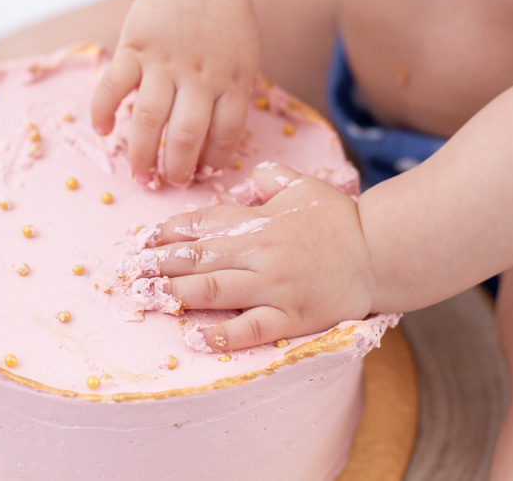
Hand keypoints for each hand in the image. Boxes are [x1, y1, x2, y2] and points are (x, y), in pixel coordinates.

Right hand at [90, 0, 259, 185]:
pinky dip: (103, 112)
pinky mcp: (134, 47)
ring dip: (140, 153)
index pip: (226, 133)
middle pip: (186, 134)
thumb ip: (231, 94)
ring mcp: (164, 60)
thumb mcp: (244, 54)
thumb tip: (214, 146)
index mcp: (233, 78)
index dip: (214, 160)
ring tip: (139, 174)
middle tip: (167, 183)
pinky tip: (103, 130)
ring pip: (148, 118)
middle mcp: (200, 73)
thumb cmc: (222, 19)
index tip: (203, 175)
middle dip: (175, 169)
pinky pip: (113, 86)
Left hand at [154, 163, 377, 350]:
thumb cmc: (341, 219)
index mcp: (261, 222)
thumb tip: (250, 177)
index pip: (205, 225)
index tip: (144, 240)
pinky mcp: (292, 317)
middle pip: (201, 258)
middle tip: (132, 272)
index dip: (171, 233)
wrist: (380, 252)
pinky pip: (252, 328)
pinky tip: (198, 335)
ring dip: (179, 294)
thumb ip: (272, 179)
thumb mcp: (305, 187)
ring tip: (152, 298)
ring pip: (217, 290)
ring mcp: (276, 287)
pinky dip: (224, 334)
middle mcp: (262, 253)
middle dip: (162, 265)